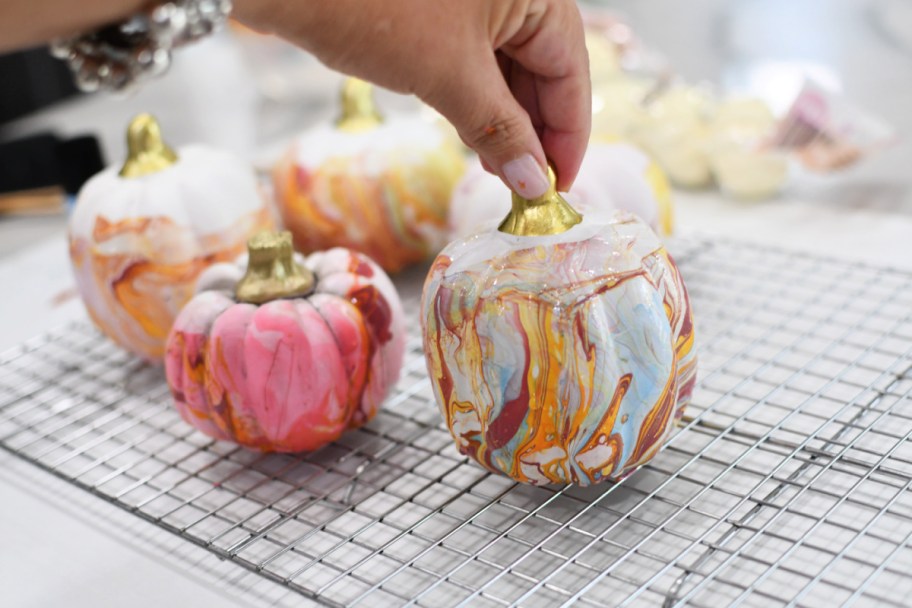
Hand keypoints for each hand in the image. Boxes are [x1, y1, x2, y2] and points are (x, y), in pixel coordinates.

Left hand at [234, 0, 590, 195]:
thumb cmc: (374, 8)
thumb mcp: (448, 75)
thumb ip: (500, 130)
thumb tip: (534, 183)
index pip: (570, 68)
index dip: (569, 133)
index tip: (558, 185)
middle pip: (542, 68)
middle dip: (536, 131)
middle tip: (528, 187)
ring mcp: (472, 2)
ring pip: (507, 69)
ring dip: (506, 122)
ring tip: (503, 172)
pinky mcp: (438, 13)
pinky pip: (474, 62)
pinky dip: (477, 102)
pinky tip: (477, 138)